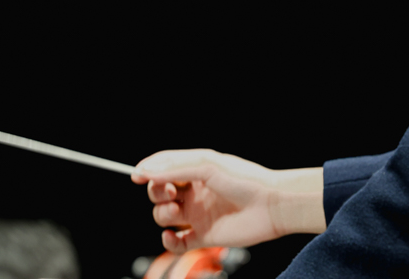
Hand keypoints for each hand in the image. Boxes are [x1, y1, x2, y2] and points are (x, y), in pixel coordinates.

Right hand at [132, 149, 324, 253]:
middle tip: (170, 193)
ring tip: (178, 212)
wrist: (272, 206)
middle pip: (159, 193)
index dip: (148, 170)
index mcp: (196, 170)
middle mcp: (195, 192)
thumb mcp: (208, 166)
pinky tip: (173, 235)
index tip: (137, 175)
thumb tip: (143, 170)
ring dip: (163, 215)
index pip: (164, 168)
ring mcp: (198, 214)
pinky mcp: (204, 236)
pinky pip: (177, 243)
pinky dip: (169, 242)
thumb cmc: (245, 180)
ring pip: (164, 217)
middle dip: (157, 193)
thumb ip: (174, 169)